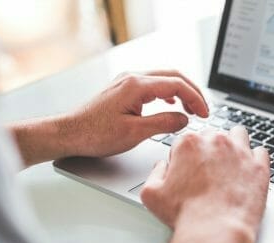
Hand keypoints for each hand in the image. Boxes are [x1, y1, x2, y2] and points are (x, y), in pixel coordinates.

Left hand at [8, 70, 208, 166]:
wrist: (69, 133)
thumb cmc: (95, 135)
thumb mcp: (135, 133)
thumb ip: (163, 123)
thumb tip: (184, 119)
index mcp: (136, 86)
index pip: (177, 84)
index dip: (195, 98)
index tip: (204, 114)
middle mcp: (132, 78)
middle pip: (173, 76)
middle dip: (192, 92)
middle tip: (204, 110)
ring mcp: (127, 81)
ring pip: (163, 78)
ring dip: (181, 92)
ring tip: (192, 109)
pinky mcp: (123, 89)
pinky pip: (153, 84)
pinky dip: (168, 92)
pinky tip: (172, 103)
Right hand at [121, 128, 269, 242]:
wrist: (215, 232)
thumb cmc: (185, 215)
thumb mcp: (151, 193)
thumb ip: (155, 172)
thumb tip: (162, 165)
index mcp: (189, 143)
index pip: (187, 140)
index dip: (186, 157)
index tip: (188, 171)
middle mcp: (216, 142)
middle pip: (213, 136)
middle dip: (209, 150)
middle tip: (208, 172)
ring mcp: (241, 152)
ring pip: (238, 135)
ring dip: (233, 145)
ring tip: (229, 165)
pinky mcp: (259, 166)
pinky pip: (260, 152)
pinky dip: (255, 159)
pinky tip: (247, 172)